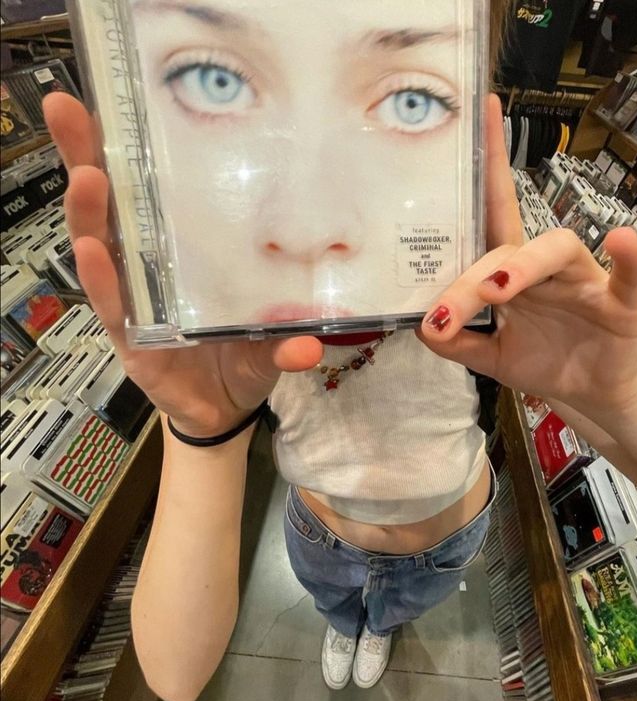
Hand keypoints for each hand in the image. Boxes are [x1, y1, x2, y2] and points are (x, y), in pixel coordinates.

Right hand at [43, 93, 321, 437]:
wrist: (226, 410)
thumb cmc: (242, 358)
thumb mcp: (271, 338)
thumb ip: (286, 333)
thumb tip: (310, 343)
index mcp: (186, 256)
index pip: (153, 196)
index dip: (129, 151)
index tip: (112, 101)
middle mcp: (153, 272)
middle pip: (115, 209)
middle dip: (89, 159)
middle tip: (73, 113)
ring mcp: (136, 304)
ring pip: (102, 251)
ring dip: (91, 214)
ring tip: (87, 176)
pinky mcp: (131, 342)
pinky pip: (114, 309)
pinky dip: (106, 284)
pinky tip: (96, 255)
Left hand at [417, 95, 636, 417]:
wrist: (586, 391)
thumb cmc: (539, 359)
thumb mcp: (489, 355)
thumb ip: (458, 341)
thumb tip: (422, 326)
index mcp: (510, 272)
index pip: (493, 214)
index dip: (487, 165)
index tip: (481, 109)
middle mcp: (543, 266)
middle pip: (509, 246)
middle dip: (477, 273)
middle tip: (451, 307)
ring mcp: (583, 279)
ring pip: (556, 250)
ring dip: (525, 266)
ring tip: (498, 287)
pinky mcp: (620, 301)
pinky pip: (632, 274)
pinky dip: (631, 257)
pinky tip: (621, 240)